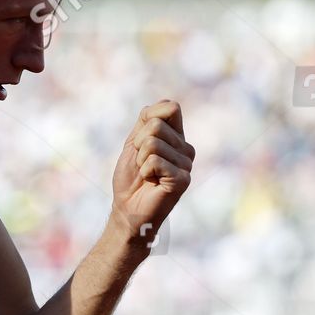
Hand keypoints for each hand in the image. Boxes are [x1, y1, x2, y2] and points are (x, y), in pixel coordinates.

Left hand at [109, 99, 193, 249]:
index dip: (149, 117)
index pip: (170, 107)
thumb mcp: (134, 142)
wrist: (128, 209)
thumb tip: (164, 105)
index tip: (140, 140)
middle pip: (156, 125)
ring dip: (140, 159)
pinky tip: (151, 182)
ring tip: (146, 174)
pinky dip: (144, 170)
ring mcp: (186, 164)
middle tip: (141, 162)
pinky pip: (154, 161)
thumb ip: (147, 120)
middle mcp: (186, 149)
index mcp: (177, 137)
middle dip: (138, 143)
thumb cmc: (130, 177)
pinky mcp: (183, 179)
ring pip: (153, 143)